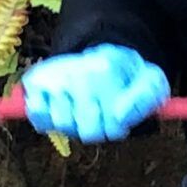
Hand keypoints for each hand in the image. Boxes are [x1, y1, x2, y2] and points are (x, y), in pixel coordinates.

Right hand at [19, 44, 169, 144]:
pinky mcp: (35, 80)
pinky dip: (46, 118)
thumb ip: (146, 99)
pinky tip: (59, 107)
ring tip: (80, 106)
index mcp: (108, 69)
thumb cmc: (126, 77)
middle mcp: (79, 70)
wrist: (99, 56)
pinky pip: (37, 114)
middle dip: (96, 128)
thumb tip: (121, 116)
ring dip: (73, 123)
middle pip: (87, 131)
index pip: (112, 125)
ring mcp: (55, 75)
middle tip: (99, 113)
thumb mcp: (151, 82)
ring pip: (63, 124)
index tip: (118, 116)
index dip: (116, 128)